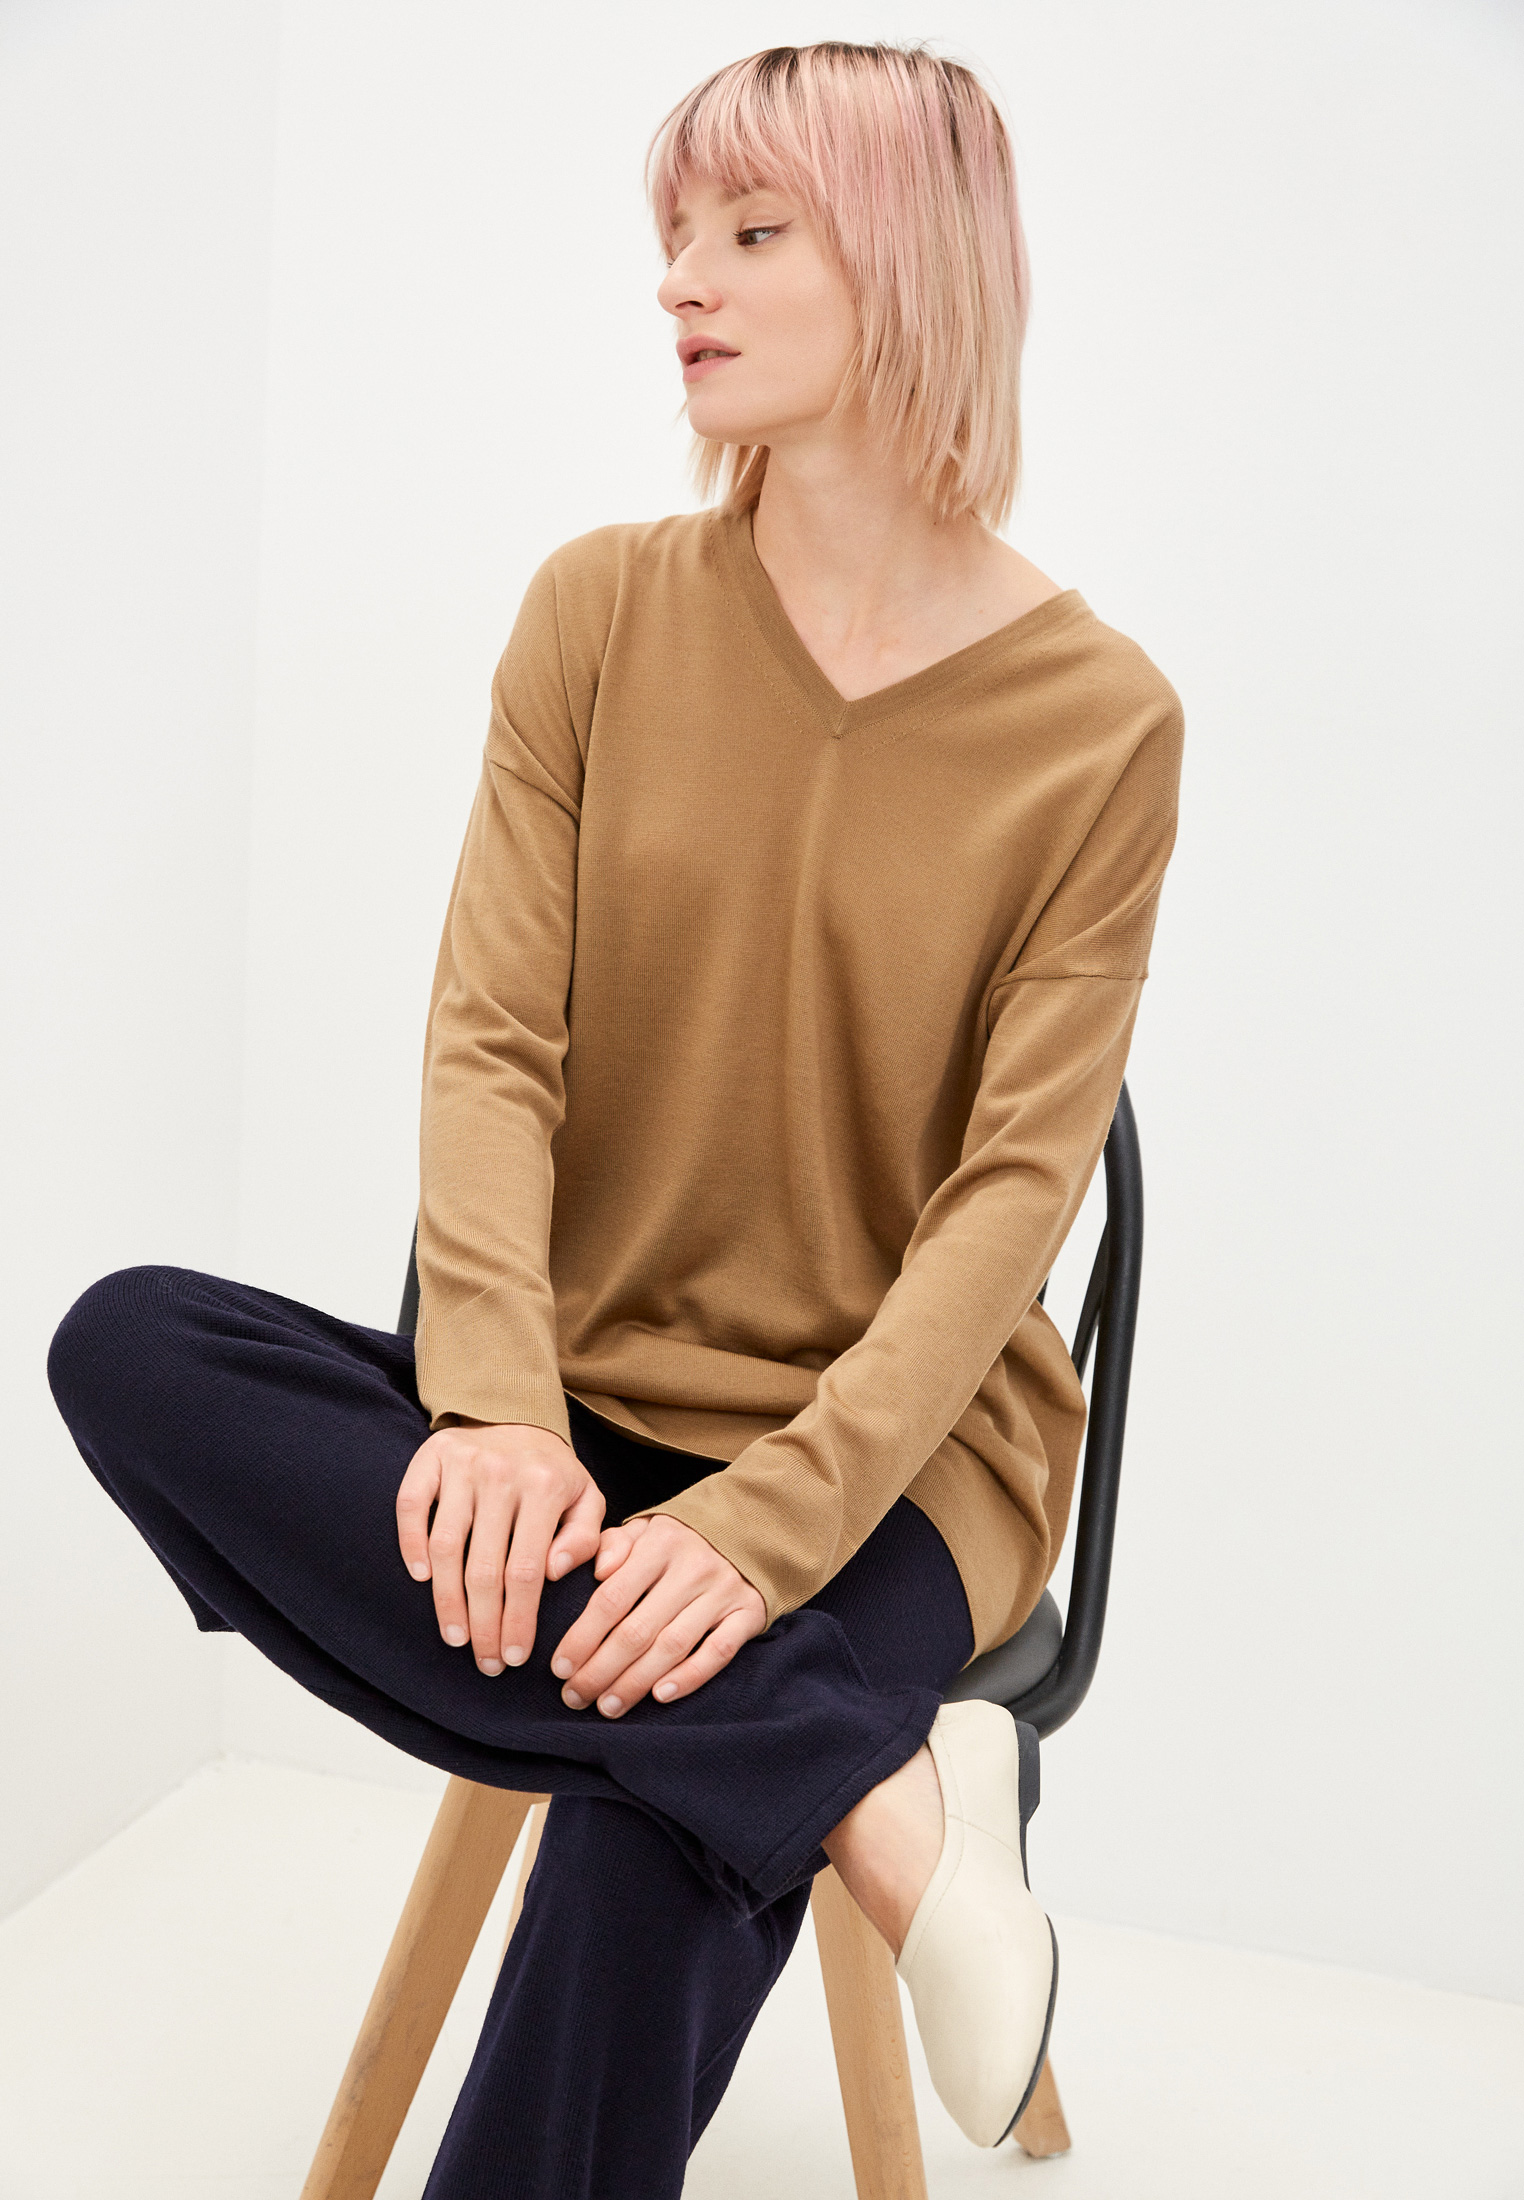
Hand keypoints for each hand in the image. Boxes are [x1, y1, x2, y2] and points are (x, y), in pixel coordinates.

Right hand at [395, 1422, 604, 1673]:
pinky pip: (411, 1505)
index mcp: (545, 1487)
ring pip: (447, 1545)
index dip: (519, 1620)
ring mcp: (463, 1464)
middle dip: (484, 1624)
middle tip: (484, 1662)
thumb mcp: (586, 1497)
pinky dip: (411, 1543)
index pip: (527, 1571)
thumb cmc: (552, 1471)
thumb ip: (584, 1536)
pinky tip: (420, 1579)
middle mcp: (502, 1474)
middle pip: (485, 1567)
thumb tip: (556, 1572)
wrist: (515, 1411)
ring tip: (455, 1637)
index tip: (514, 1657)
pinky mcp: (431, 1456)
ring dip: (447, 1600)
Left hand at [549, 1514, 766, 1716]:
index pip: (612, 1598)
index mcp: (660, 1543)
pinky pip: (718, 1652)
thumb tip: (595, 1571)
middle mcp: (692, 1567)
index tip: (559, 1668)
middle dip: (601, 1670)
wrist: (748, 1532)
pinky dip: (690, 1676)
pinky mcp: (748, 1613)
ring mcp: (723, 1592)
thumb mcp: (643, 1530)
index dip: (582, 1637)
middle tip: (575, 1697)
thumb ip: (612, 1545)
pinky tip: (660, 1696)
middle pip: (638, 1630)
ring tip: (608, 1706)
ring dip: (636, 1682)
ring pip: (672, 1646)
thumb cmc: (678, 1543)